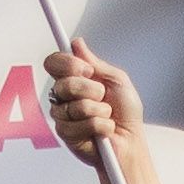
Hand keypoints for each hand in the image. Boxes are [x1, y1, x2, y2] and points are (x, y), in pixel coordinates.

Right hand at [41, 39, 142, 171]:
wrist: (130, 140)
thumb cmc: (125, 113)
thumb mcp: (116, 80)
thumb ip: (95, 63)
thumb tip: (76, 43)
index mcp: (73, 79)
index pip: (54, 63)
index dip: (67, 63)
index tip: (87, 69)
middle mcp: (63, 96)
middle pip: (63, 84)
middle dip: (91, 90)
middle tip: (102, 97)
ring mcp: (62, 115)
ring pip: (76, 106)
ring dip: (100, 110)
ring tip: (106, 116)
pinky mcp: (66, 134)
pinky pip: (84, 124)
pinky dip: (101, 126)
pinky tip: (103, 130)